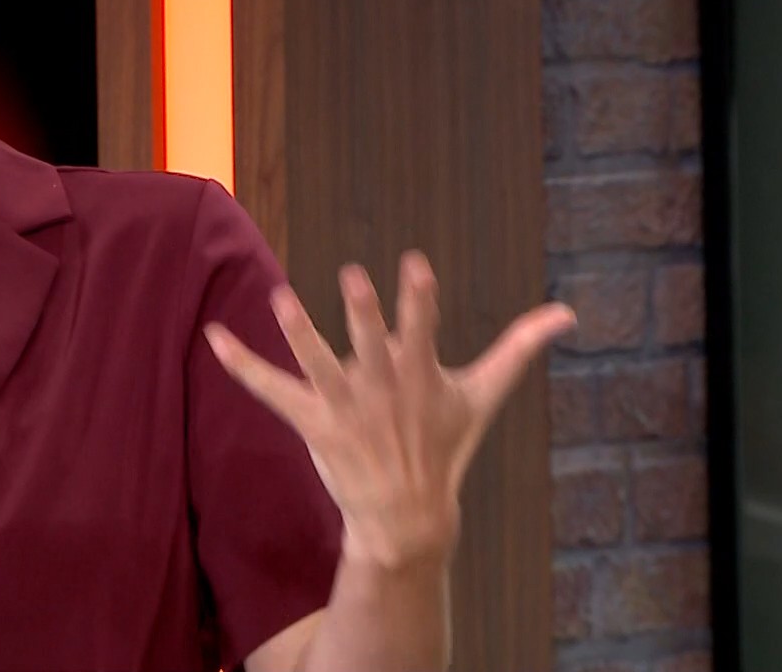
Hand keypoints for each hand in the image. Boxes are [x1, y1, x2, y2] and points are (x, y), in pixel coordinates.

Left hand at [205, 252, 575, 567]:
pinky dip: (241, 364)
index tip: (414, 264)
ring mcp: (345, 408)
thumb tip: (568, 313)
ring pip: (318, 365)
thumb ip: (520, 347)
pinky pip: (269, 390)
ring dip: (299, 333)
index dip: (419, 299)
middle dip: (365, 314)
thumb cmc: (447, 446)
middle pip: (371, 346)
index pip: (423, 330)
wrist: (408, 518)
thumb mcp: (485, 395)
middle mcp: (381, 390)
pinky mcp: (312, 423)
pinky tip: (213, 336)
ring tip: (279, 298)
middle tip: (353, 277)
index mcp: (421, 376)